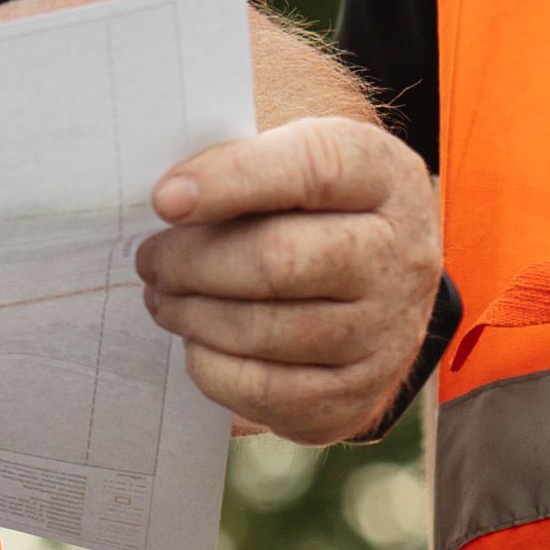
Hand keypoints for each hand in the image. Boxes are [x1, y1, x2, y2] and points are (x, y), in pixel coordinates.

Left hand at [134, 113, 438, 441]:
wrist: (379, 281)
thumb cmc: (310, 205)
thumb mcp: (293, 153)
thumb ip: (238, 153)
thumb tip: (166, 193)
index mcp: (384, 175)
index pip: (312, 168)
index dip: (230, 180)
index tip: (164, 199)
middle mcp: (400, 255)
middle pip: (280, 260)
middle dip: (193, 262)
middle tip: (149, 259)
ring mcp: (386, 333)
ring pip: (266, 330)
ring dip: (193, 315)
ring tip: (162, 297)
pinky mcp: (358, 395)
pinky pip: (266, 392)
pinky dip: (213, 369)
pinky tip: (196, 342)